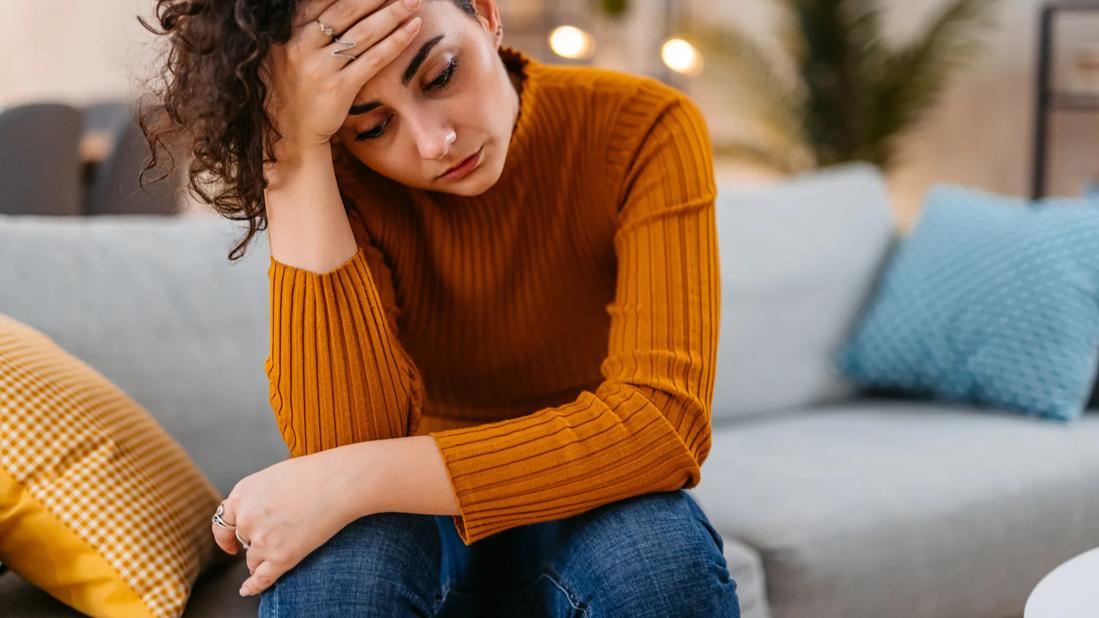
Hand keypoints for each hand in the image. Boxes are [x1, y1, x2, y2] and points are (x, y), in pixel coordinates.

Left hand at [211, 450, 363, 596]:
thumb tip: (257, 512)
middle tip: (278, 533)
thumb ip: (259, 496)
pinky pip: (261, 578)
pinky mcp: (282, 557)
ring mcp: (262, 540)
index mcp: (242, 495)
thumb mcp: (274, 476)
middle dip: (256, 540)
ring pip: (253, 559)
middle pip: (243, 540)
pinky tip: (248, 589)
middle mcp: (247, 519)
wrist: (339, 483)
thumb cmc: (315, 474)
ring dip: (263, 558)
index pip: (224, 522)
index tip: (230, 545)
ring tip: (284, 548)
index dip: (226, 536)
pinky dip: (253, 586)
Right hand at [260, 0, 422, 156]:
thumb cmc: (294, 89)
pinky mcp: (338, 89)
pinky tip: (412, 29)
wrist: (290, 133)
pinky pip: (372, 59)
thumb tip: (338, 5)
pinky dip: (395, 41)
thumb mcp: (287, 52)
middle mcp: (300, 45)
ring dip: (392, 13)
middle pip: (346, 9)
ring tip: (414, 1)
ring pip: (363, 33)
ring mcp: (319, 67)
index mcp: (287, 32)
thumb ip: (307, 28)